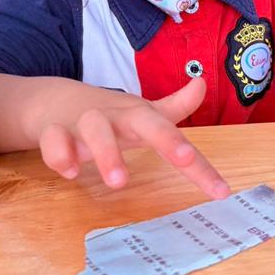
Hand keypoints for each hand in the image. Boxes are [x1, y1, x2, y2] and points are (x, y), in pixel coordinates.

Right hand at [34, 77, 231, 199]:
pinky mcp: (55, 133)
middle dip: (165, 138)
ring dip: (107, 153)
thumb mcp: (142, 113)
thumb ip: (174, 107)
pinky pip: (54, 142)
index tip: (221, 190)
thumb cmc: (108, 115)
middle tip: (184, 159)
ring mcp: (83, 123)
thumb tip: (202, 84)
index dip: (198, 163)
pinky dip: (60, 156)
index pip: (175, 135)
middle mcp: (117, 117)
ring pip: (95, 128)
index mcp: (139, 116)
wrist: (53, 101)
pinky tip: (70, 173)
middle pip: (142, 119)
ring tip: (119, 181)